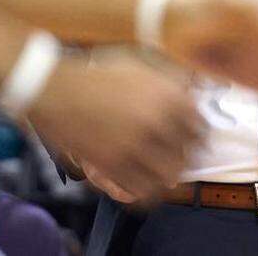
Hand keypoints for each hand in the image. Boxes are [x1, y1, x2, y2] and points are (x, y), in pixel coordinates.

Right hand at [27, 54, 202, 200]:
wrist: (57, 90)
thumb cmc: (98, 75)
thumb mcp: (139, 66)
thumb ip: (167, 80)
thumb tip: (190, 92)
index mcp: (167, 96)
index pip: (200, 126)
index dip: (199, 134)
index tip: (195, 139)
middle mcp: (156, 122)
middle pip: (189, 154)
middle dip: (187, 157)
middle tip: (182, 158)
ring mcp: (135, 146)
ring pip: (169, 176)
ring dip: (169, 176)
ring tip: (165, 173)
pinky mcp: (113, 166)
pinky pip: (142, 190)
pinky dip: (147, 191)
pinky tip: (144, 185)